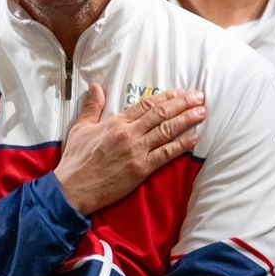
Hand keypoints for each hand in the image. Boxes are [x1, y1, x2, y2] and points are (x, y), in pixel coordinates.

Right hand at [55, 84, 205, 215]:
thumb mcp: (80, 128)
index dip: (166, 97)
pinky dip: (181, 145)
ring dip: (187, 120)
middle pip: (161, 114)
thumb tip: (96, 86)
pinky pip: (165, 154)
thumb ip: (92, 107)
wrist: (72, 188)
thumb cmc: (76, 159)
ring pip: (167, 131)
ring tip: (202, 112)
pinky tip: (194, 138)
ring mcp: (136, 151)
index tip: (181, 92)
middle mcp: (129, 133)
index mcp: (116, 122)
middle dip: (183, 103)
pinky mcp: (140, 169)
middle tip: (199, 96)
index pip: (146, 104)